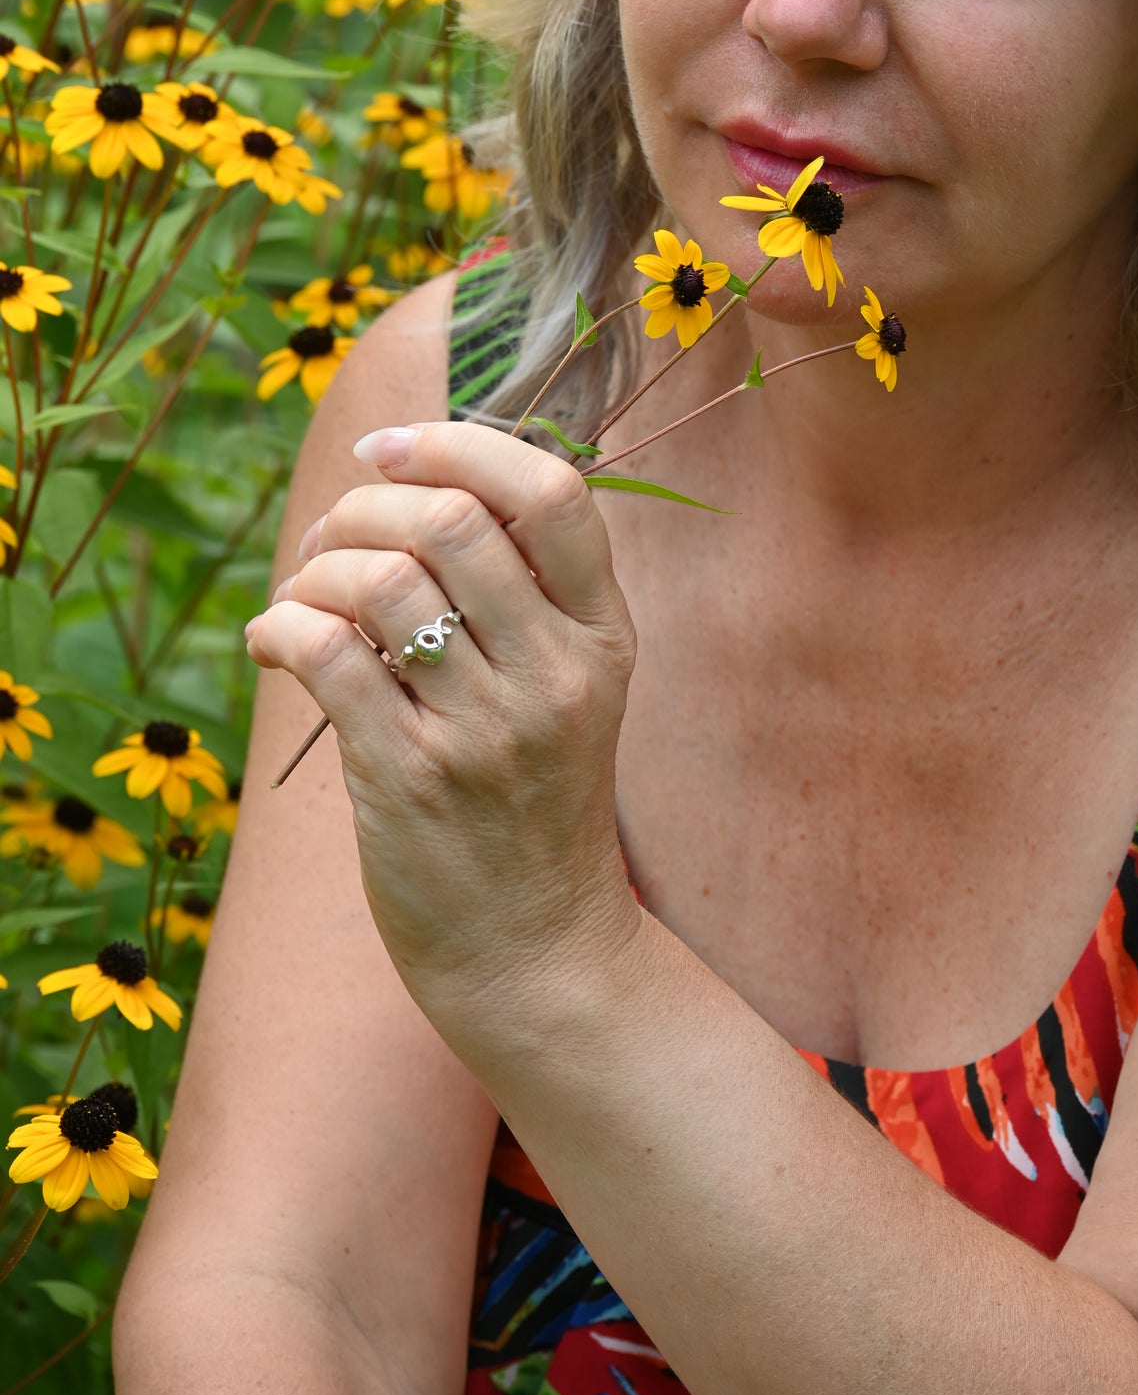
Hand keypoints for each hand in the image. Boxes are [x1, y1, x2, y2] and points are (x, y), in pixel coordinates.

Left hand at [243, 422, 640, 1039]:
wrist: (536, 949)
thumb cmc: (534, 801)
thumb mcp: (572, 687)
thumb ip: (525, 589)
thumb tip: (422, 473)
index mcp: (605, 634)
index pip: (552, 493)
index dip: (458, 445)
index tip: (389, 449)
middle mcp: (556, 674)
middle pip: (449, 521)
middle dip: (363, 505)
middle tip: (332, 532)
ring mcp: (486, 731)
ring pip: (378, 583)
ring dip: (314, 569)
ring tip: (303, 597)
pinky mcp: (410, 780)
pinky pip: (324, 655)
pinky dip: (279, 627)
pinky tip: (274, 642)